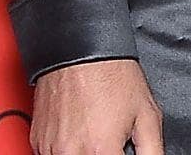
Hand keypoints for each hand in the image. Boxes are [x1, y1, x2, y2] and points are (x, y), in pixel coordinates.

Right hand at [30, 58, 162, 154]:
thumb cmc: (112, 74)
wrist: (81, 48)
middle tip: (110, 142)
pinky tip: (80, 130)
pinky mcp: (38, 141)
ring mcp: (51, 148)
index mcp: (100, 150)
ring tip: (95, 134)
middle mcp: (71, 153)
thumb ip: (152, 151)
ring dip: (84, 153)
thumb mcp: (148, 113)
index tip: (122, 153)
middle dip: (102, 154)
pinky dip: (67, 149)